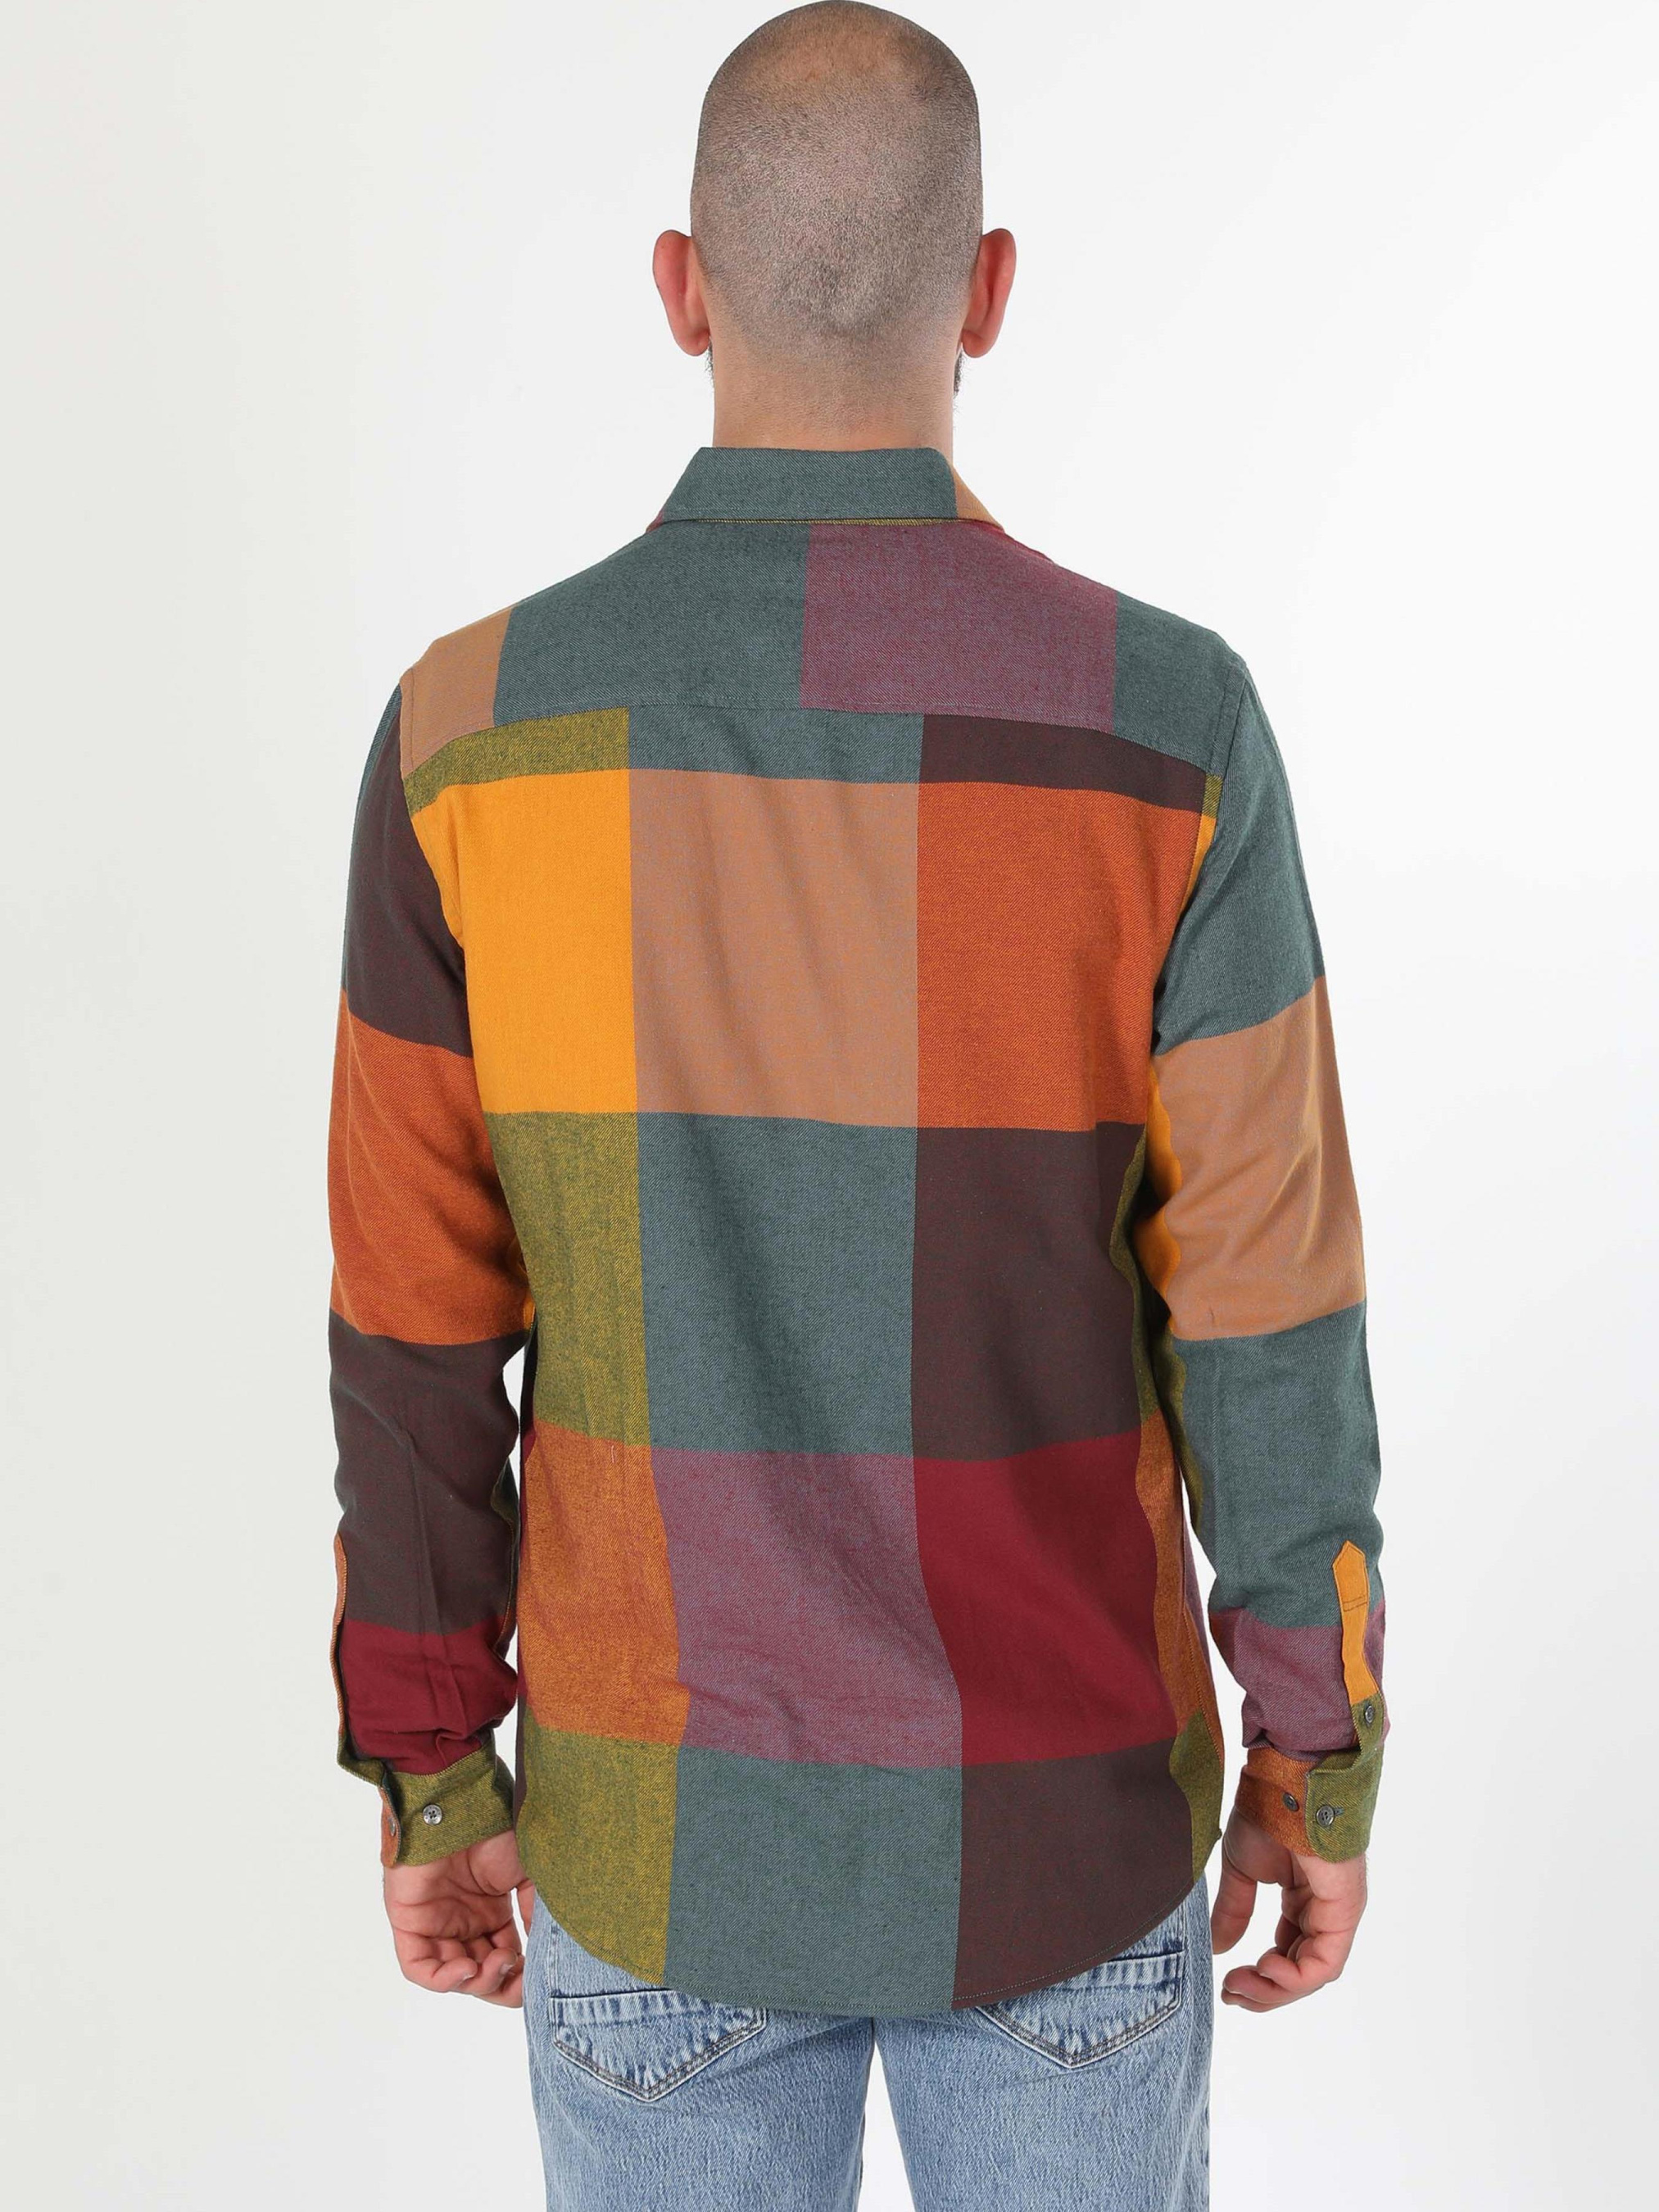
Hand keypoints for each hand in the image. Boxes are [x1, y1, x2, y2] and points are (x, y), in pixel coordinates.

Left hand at [383, 1830, 536, 2006]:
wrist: (459, 1804)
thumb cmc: (493, 1829)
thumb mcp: (526, 1873)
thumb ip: (535, 1912)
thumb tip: (543, 1952)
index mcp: (490, 1912)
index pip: (504, 1958)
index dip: (520, 1974)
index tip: (539, 1975)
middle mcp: (463, 1922)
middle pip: (480, 1974)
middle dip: (502, 1984)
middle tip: (520, 1978)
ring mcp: (435, 1925)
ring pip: (453, 1976)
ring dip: (478, 1982)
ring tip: (498, 1963)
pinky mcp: (409, 1923)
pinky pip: (419, 1968)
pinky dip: (443, 1980)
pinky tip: (468, 1968)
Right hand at [1210, 1809, 1366, 2010]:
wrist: (1285, 1782)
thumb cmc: (1267, 1813)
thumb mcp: (1242, 1869)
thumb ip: (1235, 1911)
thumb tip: (1219, 1949)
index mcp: (1302, 1898)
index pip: (1286, 1951)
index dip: (1259, 1975)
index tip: (1226, 1981)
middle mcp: (1323, 1910)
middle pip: (1299, 1968)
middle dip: (1265, 1989)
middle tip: (1231, 1993)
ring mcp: (1337, 1912)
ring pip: (1313, 1972)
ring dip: (1277, 1988)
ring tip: (1242, 1985)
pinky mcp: (1345, 1911)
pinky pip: (1325, 1962)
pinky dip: (1296, 1977)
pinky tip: (1266, 1969)